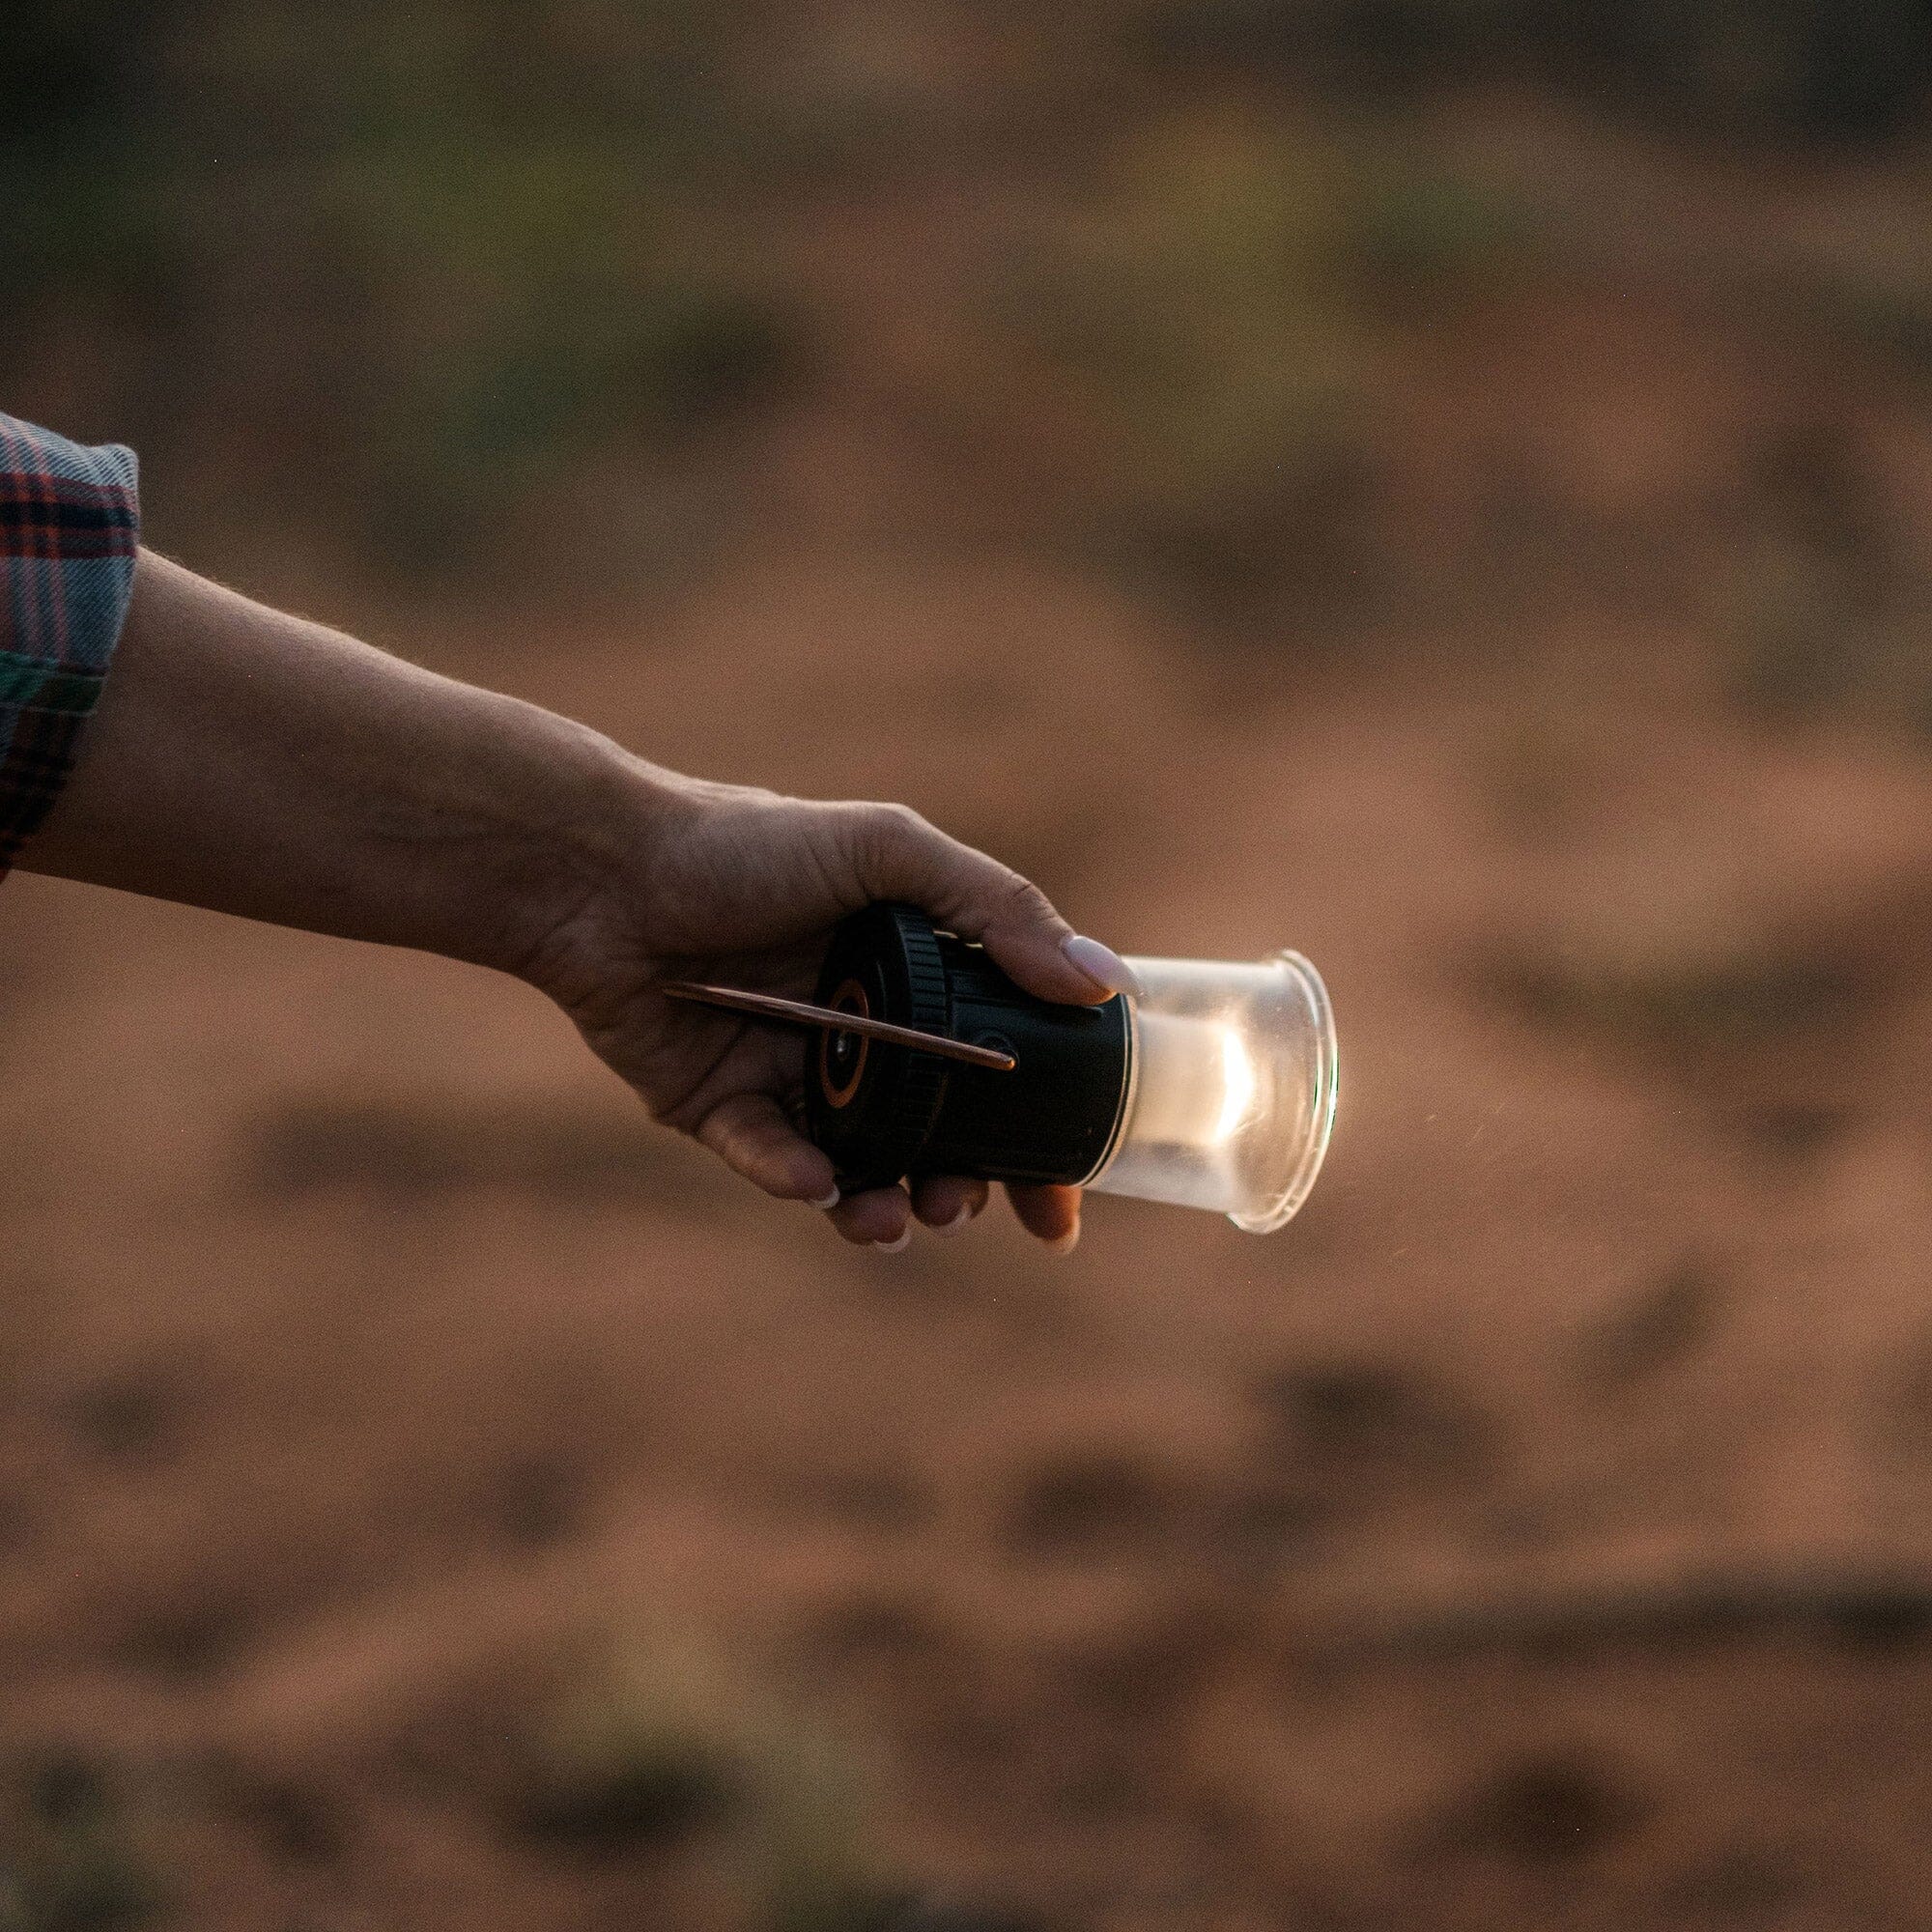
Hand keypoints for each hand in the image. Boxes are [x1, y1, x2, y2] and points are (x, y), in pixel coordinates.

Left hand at [522, 772, 1141, 1250]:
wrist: (602, 869)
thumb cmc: (746, 844)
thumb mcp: (888, 852)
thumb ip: (997, 910)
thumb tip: (1104, 985)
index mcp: (916, 974)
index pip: (1002, 1062)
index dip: (1039, 1134)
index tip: (1068, 1194)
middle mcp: (864, 1030)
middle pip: (937, 1133)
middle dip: (965, 1186)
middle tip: (971, 1206)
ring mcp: (793, 1074)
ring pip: (860, 1164)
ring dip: (889, 1202)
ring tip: (900, 1216)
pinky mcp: (721, 1108)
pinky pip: (771, 1160)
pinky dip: (797, 1180)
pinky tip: (817, 1185)